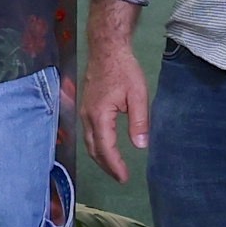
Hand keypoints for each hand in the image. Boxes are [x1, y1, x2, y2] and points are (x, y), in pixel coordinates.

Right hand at [80, 15, 151, 183]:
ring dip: (100, 157)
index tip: (124, 177)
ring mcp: (84, 111)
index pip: (105, 148)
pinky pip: (88, 133)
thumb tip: (141, 146)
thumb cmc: (124, 69)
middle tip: (120, 177)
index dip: (115, 165)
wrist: (106, 48)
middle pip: (93, 149)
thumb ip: (139, 121)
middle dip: (106, 166)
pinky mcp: (86, 107)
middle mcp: (87, 117)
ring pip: (88, 142)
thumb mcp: (137, 94)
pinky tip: (105, 147)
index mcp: (100, 116)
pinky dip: (96, 145)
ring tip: (114, 167)